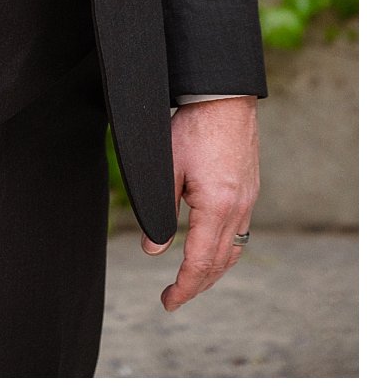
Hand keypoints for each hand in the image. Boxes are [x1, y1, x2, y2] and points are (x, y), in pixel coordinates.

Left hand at [141, 96, 259, 310]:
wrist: (223, 100)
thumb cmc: (191, 128)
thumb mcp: (165, 168)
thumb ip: (159, 211)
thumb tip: (152, 249)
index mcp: (217, 207)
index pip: (200, 260)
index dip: (184, 285)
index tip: (168, 301)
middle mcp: (239, 209)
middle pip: (219, 262)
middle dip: (196, 285)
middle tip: (172, 299)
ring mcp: (247, 201)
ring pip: (233, 250)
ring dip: (212, 271)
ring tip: (190, 283)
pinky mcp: (248, 192)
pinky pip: (239, 233)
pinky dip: (223, 251)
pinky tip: (210, 252)